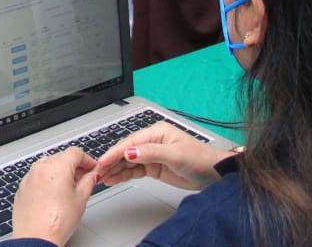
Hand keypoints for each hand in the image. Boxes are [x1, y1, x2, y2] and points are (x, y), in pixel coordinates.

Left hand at [10, 148, 96, 244]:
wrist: (35, 238)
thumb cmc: (56, 223)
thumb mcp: (80, 200)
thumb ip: (88, 182)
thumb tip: (92, 175)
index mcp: (57, 167)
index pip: (75, 152)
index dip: (87, 159)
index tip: (91, 168)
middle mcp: (40, 168)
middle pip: (61, 157)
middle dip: (73, 166)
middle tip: (83, 179)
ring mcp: (29, 177)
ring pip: (48, 166)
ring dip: (59, 172)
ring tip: (67, 190)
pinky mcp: (22, 187)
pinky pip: (37, 177)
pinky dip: (46, 181)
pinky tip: (53, 196)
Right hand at [94, 122, 233, 190]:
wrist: (213, 174)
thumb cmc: (200, 159)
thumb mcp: (175, 154)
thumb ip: (151, 153)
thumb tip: (130, 151)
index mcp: (156, 132)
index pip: (130, 142)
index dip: (115, 152)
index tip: (103, 161)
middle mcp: (152, 142)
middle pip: (126, 150)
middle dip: (111, 161)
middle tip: (98, 171)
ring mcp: (152, 155)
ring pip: (128, 161)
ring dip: (115, 169)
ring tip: (102, 177)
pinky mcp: (154, 167)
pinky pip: (135, 170)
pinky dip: (124, 175)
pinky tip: (114, 179)